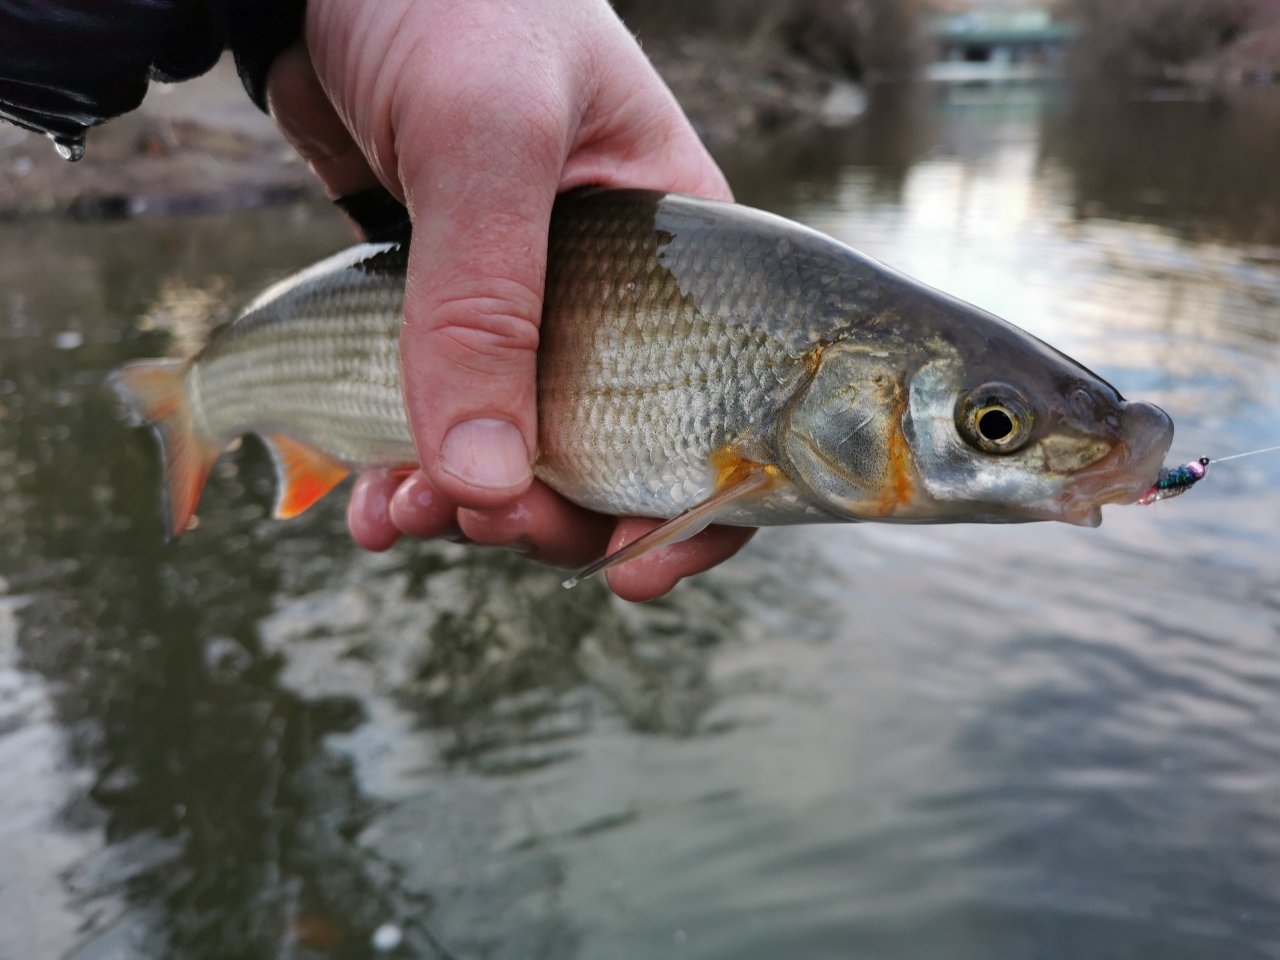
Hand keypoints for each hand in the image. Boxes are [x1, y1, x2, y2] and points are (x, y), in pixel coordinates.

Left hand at [265, 0, 754, 599]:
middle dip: (549, 516)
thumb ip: (487, 304)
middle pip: (613, 459)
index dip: (696, 511)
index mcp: (681, 257)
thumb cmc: (453, 2)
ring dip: (465, 507)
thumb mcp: (488, 140)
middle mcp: (615, 301)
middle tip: (481, 521)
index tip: (629, 572)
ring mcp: (529, 315)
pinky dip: (410, 476)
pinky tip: (370, 501)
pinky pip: (444, 424)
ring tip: (399, 512)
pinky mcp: (448, 318)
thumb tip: (488, 483)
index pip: (729, 415)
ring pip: (520, 456)